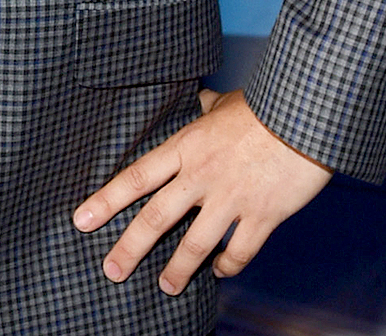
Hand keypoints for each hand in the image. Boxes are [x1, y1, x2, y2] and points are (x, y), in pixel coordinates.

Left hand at [73, 88, 330, 294]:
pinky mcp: (262, 215)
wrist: (303, 116)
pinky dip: (228, 266)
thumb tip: (199, 99)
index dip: (106, 200)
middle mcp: (201, 176)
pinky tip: (220, 272)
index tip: (82, 220)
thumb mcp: (223, 103)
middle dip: (130, 248)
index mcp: (185, 147)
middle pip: (155, 217)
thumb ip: (205, 107)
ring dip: (178, 270)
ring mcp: (231, 198)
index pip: (136, 177)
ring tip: (165, 287)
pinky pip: (240, 251)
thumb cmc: (263, 106)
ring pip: (194, 244)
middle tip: (111, 270)